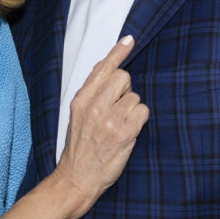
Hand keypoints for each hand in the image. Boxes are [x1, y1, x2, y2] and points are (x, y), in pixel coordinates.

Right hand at [55, 36, 148, 206]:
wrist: (76, 178)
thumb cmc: (79, 147)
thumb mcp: (78, 115)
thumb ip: (91, 93)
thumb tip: (106, 68)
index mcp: (81, 99)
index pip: (102, 69)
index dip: (117, 52)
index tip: (129, 40)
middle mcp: (95, 106)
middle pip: (123, 77)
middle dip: (125, 90)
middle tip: (117, 108)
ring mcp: (110, 120)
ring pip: (135, 97)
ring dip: (132, 109)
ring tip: (119, 126)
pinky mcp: (124, 133)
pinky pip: (142, 112)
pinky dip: (139, 120)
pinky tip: (128, 132)